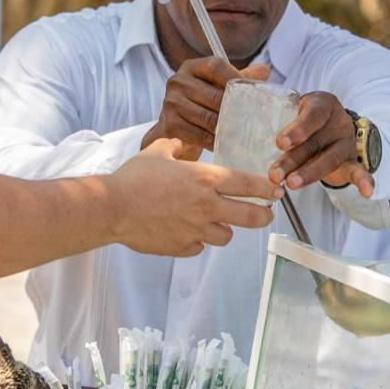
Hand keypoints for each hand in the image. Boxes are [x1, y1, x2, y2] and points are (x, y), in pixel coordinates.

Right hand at [109, 138, 280, 255]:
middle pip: (250, 216)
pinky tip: (186, 232)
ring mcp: (195, 229)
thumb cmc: (133, 178)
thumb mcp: (156, 153)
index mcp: (205, 179)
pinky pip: (198, 247)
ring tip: (215, 222)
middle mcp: (206, 206)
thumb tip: (177, 141)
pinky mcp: (181, 247)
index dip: (267, 189)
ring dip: (224, 229)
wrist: (113, 208)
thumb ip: (172, 147)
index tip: (276, 191)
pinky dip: (196, 241)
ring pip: (226, 236)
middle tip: (265, 214)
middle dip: (263, 215)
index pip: (248, 185)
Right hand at [141, 58, 270, 158]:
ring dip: (227, 127)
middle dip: (235, 109)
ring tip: (243, 132)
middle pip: (213, 95)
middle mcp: (177, 82)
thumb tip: (264, 71)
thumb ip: (239, 78)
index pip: (215, 66)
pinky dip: (215, 141)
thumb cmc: (201, 103)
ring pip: (208, 118)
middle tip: (254, 118)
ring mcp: (171, 104)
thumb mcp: (218, 86)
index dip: (235, 78)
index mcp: (191, 67)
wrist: (174, 128)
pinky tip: (226, 143)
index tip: (251, 92)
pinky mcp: (170, 125)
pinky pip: (200, 135)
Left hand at [271, 92, 374, 196]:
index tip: (280, 143)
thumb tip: (241, 131)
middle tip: (275, 174)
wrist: (331, 123)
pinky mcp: (351, 160)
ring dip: (310, 173)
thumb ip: (274, 115)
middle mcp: (336, 121)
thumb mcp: (293, 108)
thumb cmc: (305, 117)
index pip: (312, 115)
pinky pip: (358, 170)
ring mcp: (345, 141)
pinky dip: (364, 180)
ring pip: (329, 158)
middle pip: (315, 142)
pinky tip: (366, 191)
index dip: (297, 129)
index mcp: (322, 104)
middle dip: (293, 159)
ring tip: (292, 184)